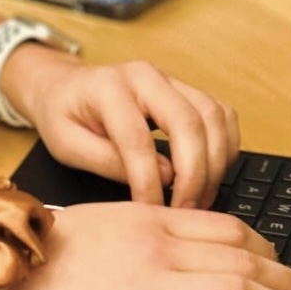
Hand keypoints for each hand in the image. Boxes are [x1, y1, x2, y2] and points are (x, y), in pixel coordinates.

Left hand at [1, 49, 238, 209]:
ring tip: (200, 200)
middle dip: (194, 174)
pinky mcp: (188, 91)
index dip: (149, 182)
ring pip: (213, 116)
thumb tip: (162, 178)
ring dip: (215, 163)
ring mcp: (171, 80)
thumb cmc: (64, 116)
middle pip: (189, 121)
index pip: (138, 139)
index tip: (152, 213)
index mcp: (108, 87)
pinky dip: (226, 147)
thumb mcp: (66, 145)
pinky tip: (212, 175)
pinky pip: (222, 115)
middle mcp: (146, 76)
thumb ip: (108, 161)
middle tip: (186, 211)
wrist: (65, 87)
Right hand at [12, 200, 290, 289]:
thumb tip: (185, 235)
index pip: (229, 228)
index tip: (284, 265)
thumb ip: (146, 225)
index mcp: (150, 218)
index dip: (268, 248)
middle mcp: (158, 249)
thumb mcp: (103, 219)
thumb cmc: (43, 251)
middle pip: (245, 261)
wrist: (0, 274)